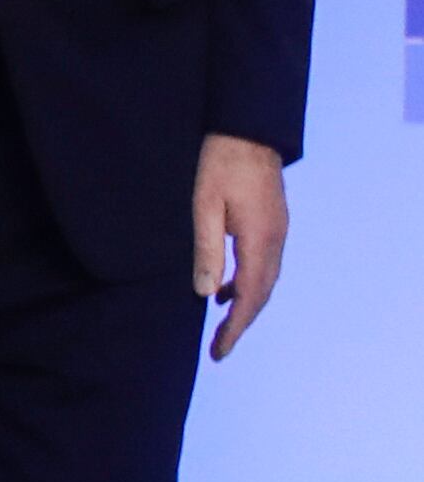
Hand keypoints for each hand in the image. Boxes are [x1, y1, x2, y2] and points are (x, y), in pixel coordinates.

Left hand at [192, 131, 288, 362]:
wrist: (246, 130)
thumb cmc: (219, 164)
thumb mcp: (203, 206)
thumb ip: (206, 249)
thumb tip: (206, 294)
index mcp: (260, 240)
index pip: (250, 296)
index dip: (235, 328)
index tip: (218, 351)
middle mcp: (275, 239)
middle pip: (262, 294)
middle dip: (241, 323)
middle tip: (219, 348)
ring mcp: (277, 230)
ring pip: (264, 279)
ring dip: (245, 303)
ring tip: (220, 323)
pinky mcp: (272, 222)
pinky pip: (262, 263)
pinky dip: (246, 282)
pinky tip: (225, 287)